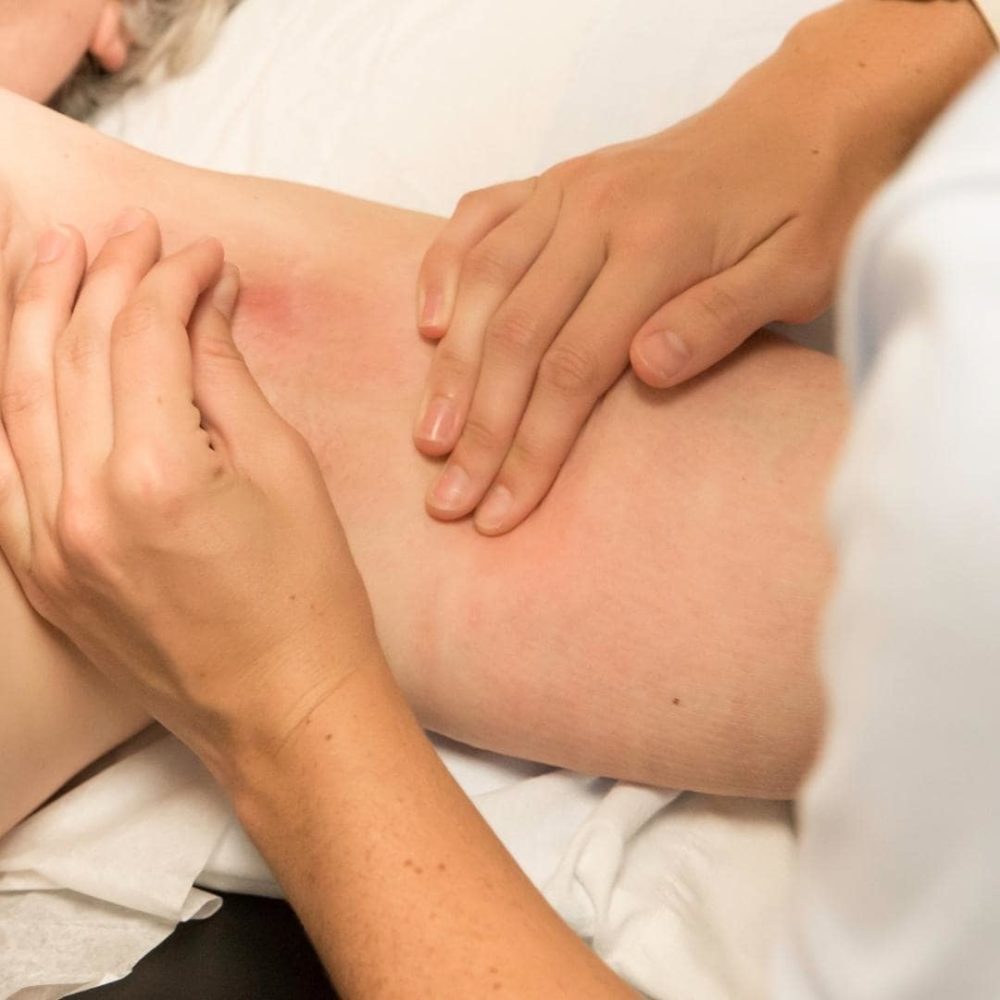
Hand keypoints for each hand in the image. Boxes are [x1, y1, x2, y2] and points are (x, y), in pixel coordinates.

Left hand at [0, 211, 378, 770]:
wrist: (282, 705)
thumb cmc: (308, 597)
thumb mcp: (287, 471)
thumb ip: (227, 375)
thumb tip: (204, 301)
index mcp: (158, 478)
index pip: (144, 337)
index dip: (172, 279)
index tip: (201, 254)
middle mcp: (82, 507)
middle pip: (70, 351)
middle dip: (97, 275)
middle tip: (124, 231)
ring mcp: (46, 544)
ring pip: (17, 396)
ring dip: (33, 315)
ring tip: (50, 254)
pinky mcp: (38, 571)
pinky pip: (5, 462)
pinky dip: (12, 396)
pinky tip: (22, 351)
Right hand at [413, 0, 992, 535]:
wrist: (805, 116)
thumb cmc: (807, 205)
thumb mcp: (798, 271)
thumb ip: (719, 318)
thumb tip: (646, 369)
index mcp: (658, 243)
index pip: (574, 367)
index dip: (533, 449)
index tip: (503, 512)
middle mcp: (597, 210)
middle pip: (517, 336)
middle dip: (479, 429)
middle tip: (448, 500)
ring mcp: (568, 189)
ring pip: (485, 284)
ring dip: (450, 368)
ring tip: (427, 438)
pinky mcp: (554, 180)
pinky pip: (478, 219)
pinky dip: (443, 269)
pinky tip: (428, 326)